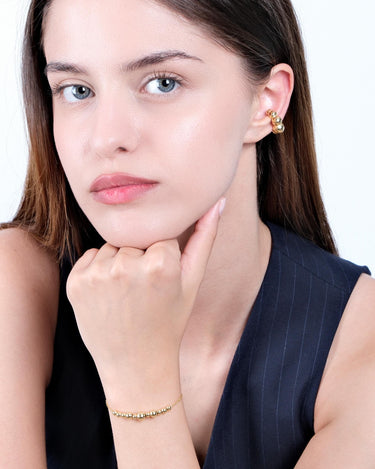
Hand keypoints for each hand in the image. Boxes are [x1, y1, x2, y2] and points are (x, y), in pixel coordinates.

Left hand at [66, 199, 223, 390]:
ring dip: (118, 263)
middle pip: (134, 239)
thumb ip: (205, 238)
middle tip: (144, 290)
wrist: (135, 364)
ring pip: (112, 247)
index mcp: (160, 264)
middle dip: (140, 257)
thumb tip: (217, 201)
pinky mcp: (76, 283)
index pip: (161, 236)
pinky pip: (91, 257)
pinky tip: (109, 296)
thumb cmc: (169, 323)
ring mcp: (97, 275)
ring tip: (127, 294)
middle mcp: (126, 266)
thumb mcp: (192, 282)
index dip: (163, 258)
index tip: (161, 283)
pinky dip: (99, 271)